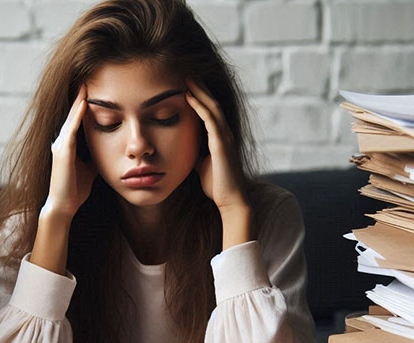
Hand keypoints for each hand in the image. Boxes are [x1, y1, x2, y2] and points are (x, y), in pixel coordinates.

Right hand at [45, 84, 96, 218]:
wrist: (64, 206)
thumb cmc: (76, 189)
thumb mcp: (90, 168)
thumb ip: (95, 156)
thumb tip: (108, 149)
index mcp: (68, 145)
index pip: (76, 121)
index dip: (84, 106)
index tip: (93, 92)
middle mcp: (61, 142)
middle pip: (72, 115)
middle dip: (80, 98)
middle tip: (87, 80)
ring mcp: (60, 146)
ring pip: (70, 119)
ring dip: (78, 102)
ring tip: (85, 86)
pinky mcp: (62, 152)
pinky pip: (71, 130)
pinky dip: (77, 117)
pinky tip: (84, 105)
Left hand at [185, 78, 247, 212]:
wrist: (230, 200)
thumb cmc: (217, 184)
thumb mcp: (201, 165)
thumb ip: (195, 153)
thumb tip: (183, 149)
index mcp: (220, 137)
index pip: (210, 110)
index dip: (200, 95)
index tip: (186, 83)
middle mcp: (225, 133)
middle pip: (212, 102)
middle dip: (199, 86)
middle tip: (186, 72)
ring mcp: (225, 137)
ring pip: (212, 106)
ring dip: (199, 91)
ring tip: (186, 78)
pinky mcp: (222, 144)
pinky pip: (210, 119)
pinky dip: (200, 106)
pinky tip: (189, 97)